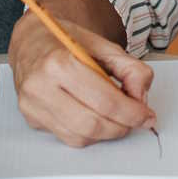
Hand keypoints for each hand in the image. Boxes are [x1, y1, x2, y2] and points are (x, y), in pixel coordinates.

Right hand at [8, 13, 156, 147]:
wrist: (31, 41)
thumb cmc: (65, 41)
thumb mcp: (103, 45)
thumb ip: (130, 69)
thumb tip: (141, 98)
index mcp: (59, 63)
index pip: (105, 101)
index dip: (132, 113)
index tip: (147, 115)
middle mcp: (41, 87)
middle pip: (92, 124)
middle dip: (121, 126)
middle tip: (136, 120)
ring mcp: (32, 106)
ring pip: (80, 137)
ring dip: (106, 133)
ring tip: (116, 118)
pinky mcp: (31, 118)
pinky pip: (67, 137)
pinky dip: (88, 133)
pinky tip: (94, 116)